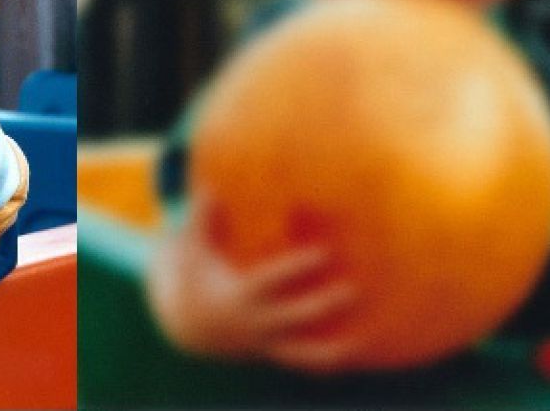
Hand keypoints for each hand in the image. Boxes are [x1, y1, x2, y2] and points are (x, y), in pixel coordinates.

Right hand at [146, 204, 358, 372]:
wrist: (189, 325)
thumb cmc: (194, 277)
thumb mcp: (193, 249)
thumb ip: (203, 219)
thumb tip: (209, 188)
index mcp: (239, 296)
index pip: (273, 282)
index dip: (298, 269)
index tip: (325, 254)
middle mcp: (256, 323)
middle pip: (295, 317)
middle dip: (324, 306)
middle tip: (354, 291)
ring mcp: (267, 342)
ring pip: (302, 354)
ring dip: (331, 352)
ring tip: (360, 344)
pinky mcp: (275, 350)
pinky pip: (304, 360)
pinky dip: (328, 360)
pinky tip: (356, 352)